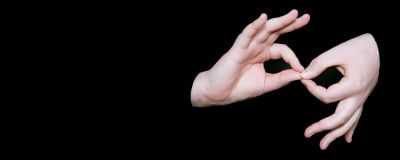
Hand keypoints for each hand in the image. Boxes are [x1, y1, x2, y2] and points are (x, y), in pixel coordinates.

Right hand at [191, 9, 309, 106]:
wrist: (219, 93)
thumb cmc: (239, 88)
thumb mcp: (266, 84)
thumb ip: (282, 78)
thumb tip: (300, 75)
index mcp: (263, 55)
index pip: (282, 49)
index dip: (293, 57)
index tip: (300, 69)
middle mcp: (256, 47)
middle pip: (275, 32)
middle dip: (290, 24)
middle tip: (305, 17)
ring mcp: (247, 46)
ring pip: (264, 30)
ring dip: (278, 21)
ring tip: (293, 15)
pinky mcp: (237, 49)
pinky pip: (246, 35)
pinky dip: (254, 26)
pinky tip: (262, 18)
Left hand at [301, 33, 379, 149]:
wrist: (383, 47)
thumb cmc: (361, 47)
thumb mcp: (337, 52)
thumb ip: (318, 64)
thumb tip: (303, 75)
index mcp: (352, 86)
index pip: (326, 97)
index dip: (312, 90)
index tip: (304, 80)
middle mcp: (358, 96)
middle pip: (339, 119)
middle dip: (323, 128)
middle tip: (307, 134)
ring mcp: (361, 99)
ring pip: (349, 122)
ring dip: (335, 134)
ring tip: (322, 145)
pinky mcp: (362, 97)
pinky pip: (357, 117)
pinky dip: (350, 129)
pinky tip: (346, 139)